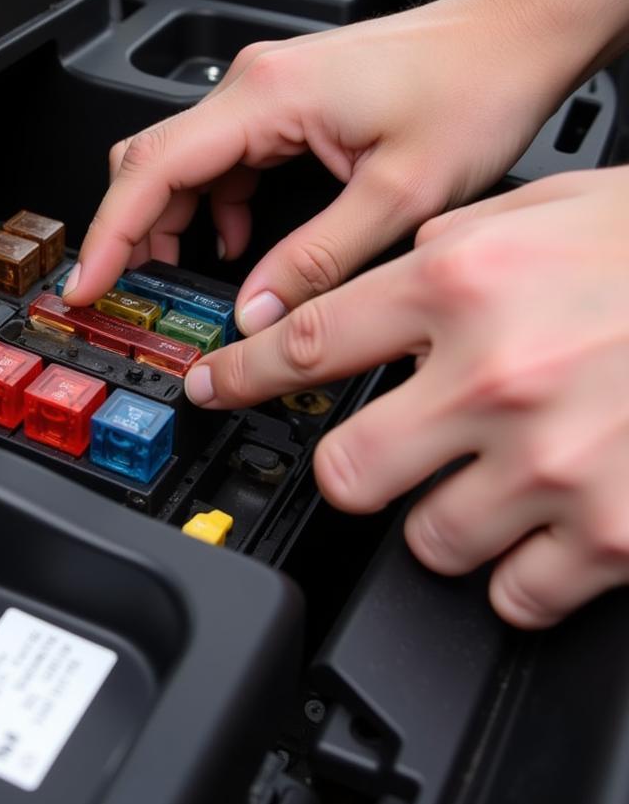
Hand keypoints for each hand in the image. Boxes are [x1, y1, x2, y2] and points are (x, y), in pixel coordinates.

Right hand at [63, 0, 570, 334]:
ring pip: (184, 163)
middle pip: (152, 163)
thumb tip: (256, 314)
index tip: (86, 281)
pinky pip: (223, 160)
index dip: (108, 233)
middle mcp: (253, 84)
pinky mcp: (283, 101)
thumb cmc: (473, 88)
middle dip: (132, 232)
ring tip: (187, 276)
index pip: (152, 169)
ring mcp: (265, 90)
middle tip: (128, 291)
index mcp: (265, 97)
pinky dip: (215, 206)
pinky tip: (239, 241)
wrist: (514, 36)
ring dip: (175, 222)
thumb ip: (316, 262)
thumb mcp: (397, 195)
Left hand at [185, 167, 628, 627]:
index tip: (214, 390)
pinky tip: (548, 515)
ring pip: (426, 539)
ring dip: (443, 513)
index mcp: (462, 282)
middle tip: (385, 446)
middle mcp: (495, 373)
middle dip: (354, 465)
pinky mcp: (612, 535)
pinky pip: (513, 590)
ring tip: (495, 472)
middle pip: (346, 469)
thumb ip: (428, 259)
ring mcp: (555, 463)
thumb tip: (351, 303)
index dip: (241, 375)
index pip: (307, 342)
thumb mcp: (525, 213)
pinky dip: (518, 566)